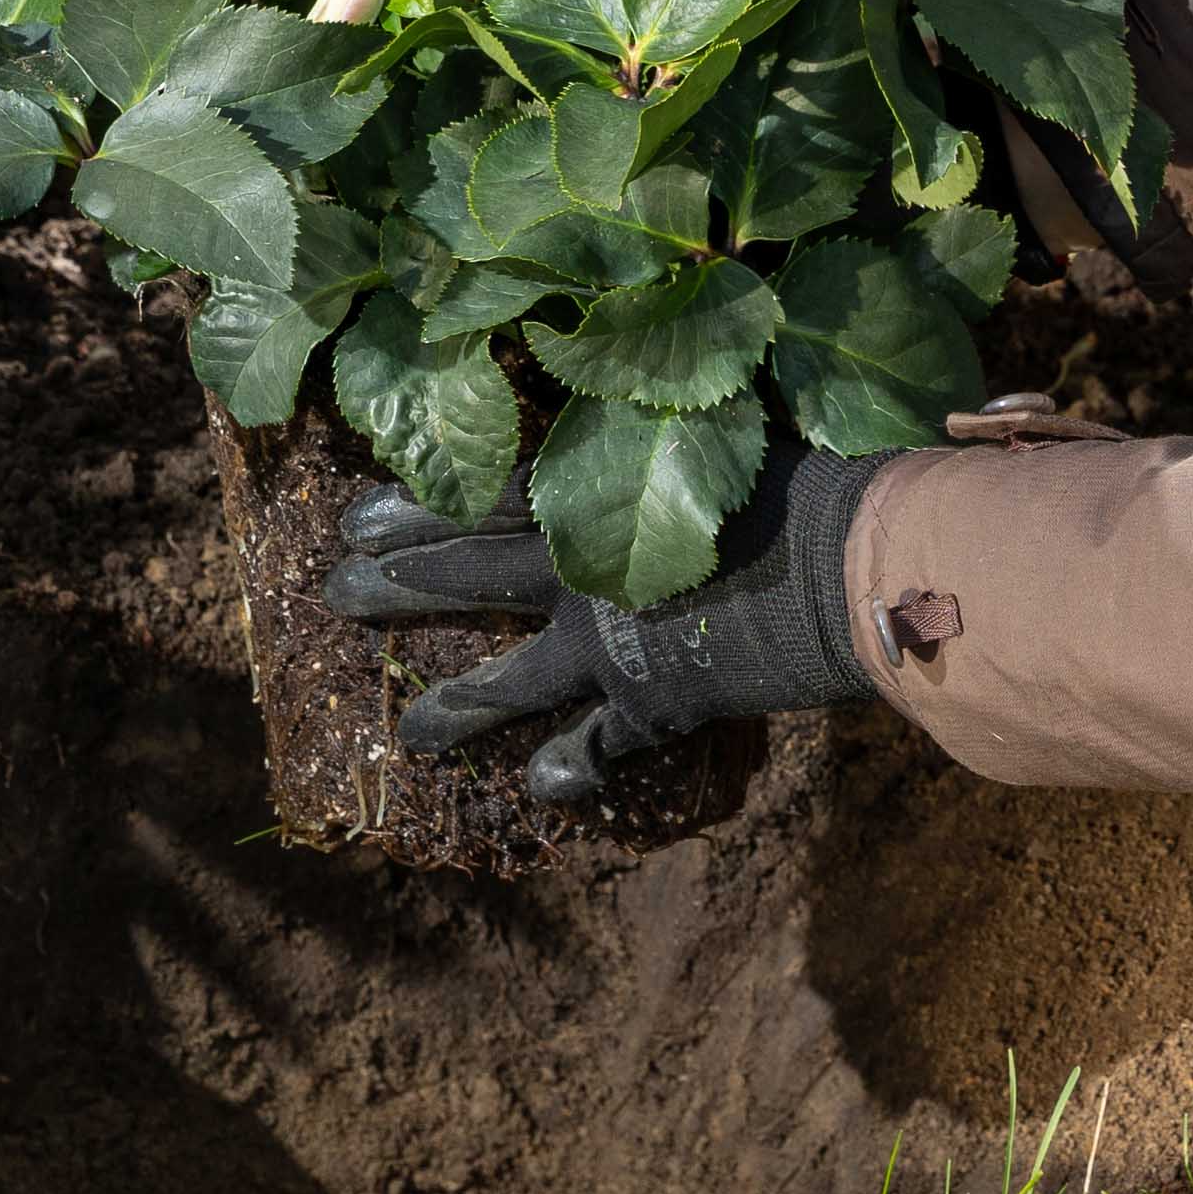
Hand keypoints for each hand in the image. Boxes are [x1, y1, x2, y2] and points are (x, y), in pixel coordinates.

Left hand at [323, 444, 895, 803]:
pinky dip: (575, 765)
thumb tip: (628, 404)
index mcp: (590, 495)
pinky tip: (543, 789)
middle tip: (333, 594)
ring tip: (406, 734)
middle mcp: (578, 573)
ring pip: (512, 681)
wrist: (858, 564)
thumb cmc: (799, 476)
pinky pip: (603, 743)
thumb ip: (653, 438)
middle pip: (467, 578)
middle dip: (395, 587)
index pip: (477, 499)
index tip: (351, 518)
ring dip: (455, 705)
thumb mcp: (713, 432)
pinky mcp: (657, 702)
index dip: (412, 510)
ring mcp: (609, 645)